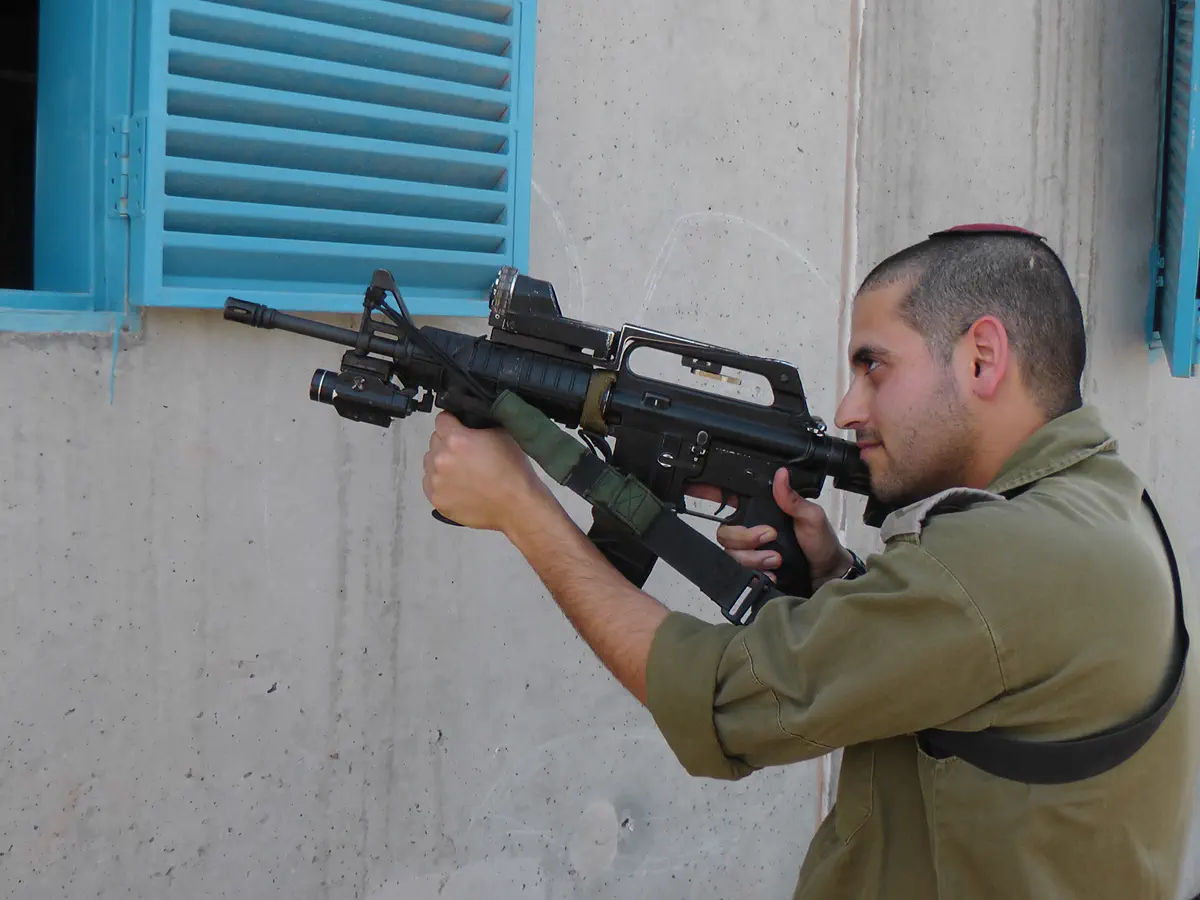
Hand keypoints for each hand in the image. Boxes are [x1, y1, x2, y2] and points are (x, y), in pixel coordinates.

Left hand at [421, 411, 555, 531]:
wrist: (516, 506)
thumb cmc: (512, 472)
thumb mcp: (501, 434)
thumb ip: (479, 423)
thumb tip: (468, 419)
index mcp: (456, 439)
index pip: (441, 419)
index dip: (452, 422)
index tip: (458, 428)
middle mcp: (441, 459)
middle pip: (435, 440)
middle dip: (448, 444)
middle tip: (466, 454)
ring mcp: (436, 481)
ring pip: (430, 462)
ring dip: (442, 463)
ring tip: (463, 472)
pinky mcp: (436, 499)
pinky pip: (430, 483)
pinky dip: (441, 483)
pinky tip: (459, 486)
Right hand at [689, 469, 854, 585]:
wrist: (827, 575)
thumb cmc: (821, 543)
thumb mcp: (812, 517)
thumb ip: (794, 499)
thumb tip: (781, 475)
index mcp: (761, 510)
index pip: (729, 498)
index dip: (708, 491)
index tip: (695, 488)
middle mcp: (750, 529)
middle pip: (724, 532)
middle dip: (745, 537)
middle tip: (770, 537)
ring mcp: (749, 552)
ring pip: (730, 553)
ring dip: (753, 557)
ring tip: (777, 560)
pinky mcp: (752, 571)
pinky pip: (738, 573)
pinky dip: (755, 573)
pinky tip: (771, 574)